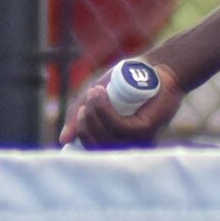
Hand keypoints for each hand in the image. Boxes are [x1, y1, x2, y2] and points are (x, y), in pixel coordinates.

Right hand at [61, 59, 184, 147]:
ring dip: (94, 113)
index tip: (81, 111)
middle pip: (95, 146)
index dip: (80, 135)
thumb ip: (80, 116)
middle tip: (87, 100)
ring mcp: (138, 140)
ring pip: (106, 137)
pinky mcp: (146, 130)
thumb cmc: (128, 82)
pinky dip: (105, 110)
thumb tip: (64, 138)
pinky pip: (119, 127)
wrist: (155, 68)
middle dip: (84, 123)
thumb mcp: (97, 98)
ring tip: (95, 92)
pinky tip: (101, 94)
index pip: (91, 151)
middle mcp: (127, 146)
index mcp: (115, 142)